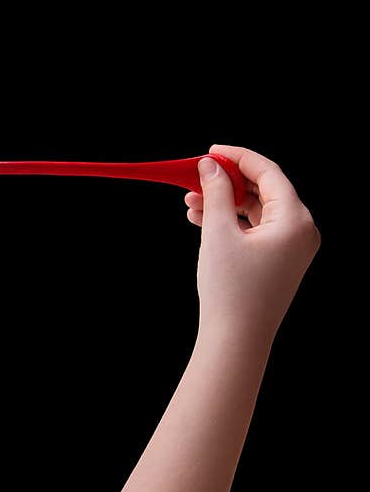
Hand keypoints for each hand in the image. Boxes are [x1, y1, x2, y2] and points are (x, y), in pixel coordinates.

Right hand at [184, 145, 319, 340]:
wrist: (236, 340)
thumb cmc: (230, 290)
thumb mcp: (218, 234)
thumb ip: (216, 193)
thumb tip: (210, 166)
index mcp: (295, 220)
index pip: (268, 173)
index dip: (238, 157)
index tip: (211, 150)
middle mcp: (300, 231)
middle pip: (264, 190)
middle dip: (227, 182)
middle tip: (196, 177)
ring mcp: (291, 248)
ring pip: (256, 210)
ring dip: (225, 202)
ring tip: (191, 203)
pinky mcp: (278, 261)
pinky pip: (255, 229)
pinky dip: (231, 222)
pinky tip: (203, 220)